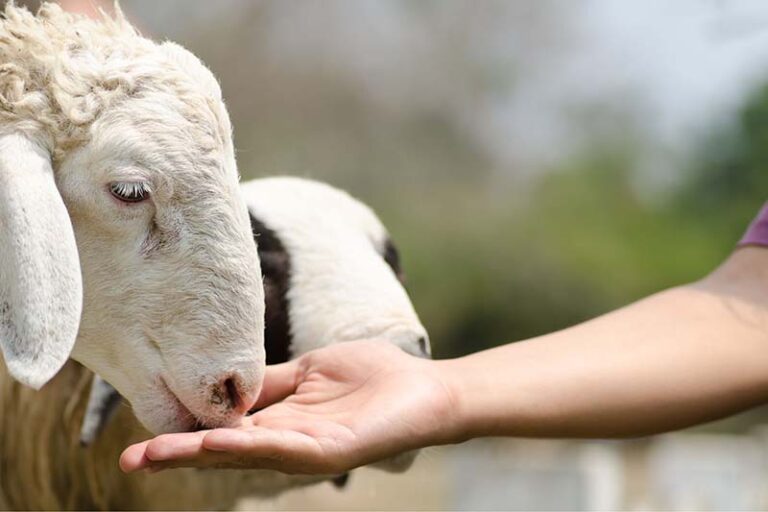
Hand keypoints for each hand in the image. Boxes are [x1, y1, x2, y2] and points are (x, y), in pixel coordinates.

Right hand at [119, 341, 456, 473]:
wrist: (422, 387)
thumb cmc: (371, 376)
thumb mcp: (310, 369)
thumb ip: (272, 380)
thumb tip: (227, 378)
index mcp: (280, 418)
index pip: (224, 428)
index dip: (186, 431)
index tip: (143, 433)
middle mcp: (287, 439)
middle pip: (226, 448)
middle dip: (179, 454)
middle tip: (130, 460)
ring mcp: (309, 447)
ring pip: (248, 453)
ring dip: (201, 454)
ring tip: (156, 457)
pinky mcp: (333, 449)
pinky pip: (288, 448)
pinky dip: (252, 445)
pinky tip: (220, 444)